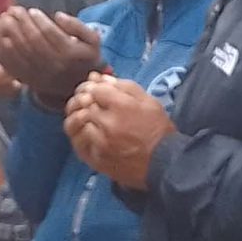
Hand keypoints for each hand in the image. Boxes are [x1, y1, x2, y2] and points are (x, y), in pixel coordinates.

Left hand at [0, 7, 103, 102]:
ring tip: (3, 20)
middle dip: (20, 23)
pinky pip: (12, 68)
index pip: (49, 33)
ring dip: (8, 35)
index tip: (32, 11)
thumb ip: (78, 25)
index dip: (38, 20)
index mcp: (70, 54)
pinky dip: (1, 55)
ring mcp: (40, 75)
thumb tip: (58, 16)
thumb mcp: (93, 40)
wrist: (79, 86)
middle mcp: (54, 66)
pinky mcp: (29, 82)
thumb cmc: (85, 58)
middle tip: (13, 11)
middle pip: (32, 41)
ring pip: (19, 53)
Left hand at [64, 73, 174, 190]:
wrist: (163, 162)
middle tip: (93, 102)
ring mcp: (100, 142)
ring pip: (77, 122)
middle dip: (87, 99)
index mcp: (122, 106)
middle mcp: (108, 123)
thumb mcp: (148, 101)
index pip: (95, 89)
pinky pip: (78, 141)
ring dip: (82, 116)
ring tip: (91, 117)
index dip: (95, 87)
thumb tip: (99, 77)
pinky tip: (90, 132)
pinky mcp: (96, 158)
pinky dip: (81, 133)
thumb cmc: (158, 129)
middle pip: (84, 103)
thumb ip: (123, 86)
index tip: (99, 91)